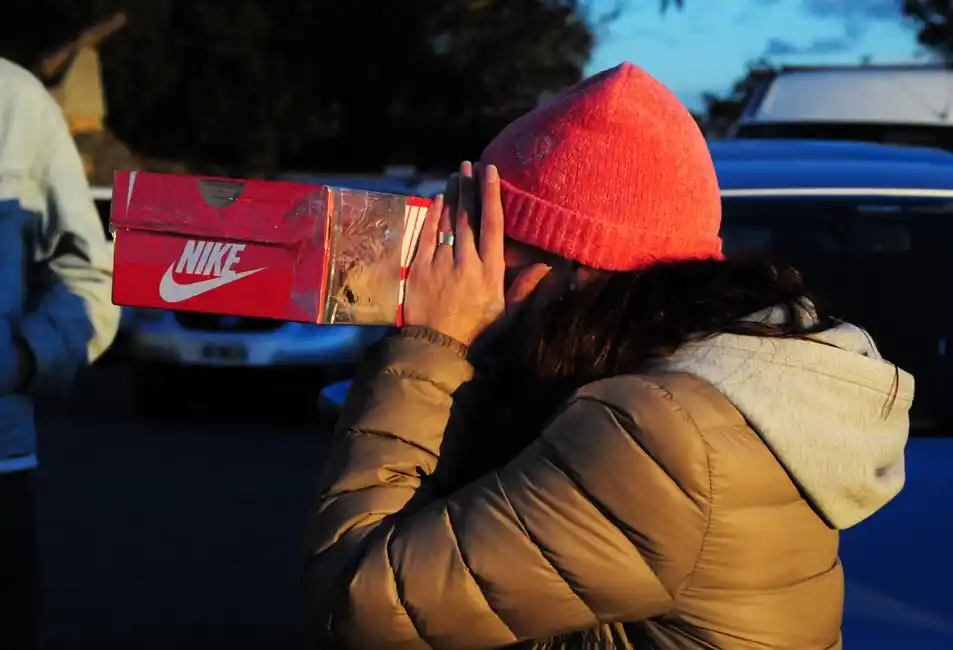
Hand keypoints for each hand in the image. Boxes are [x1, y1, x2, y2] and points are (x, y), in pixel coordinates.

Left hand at [403, 162, 548, 345]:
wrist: (435, 347)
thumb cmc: (476, 332)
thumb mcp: (506, 314)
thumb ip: (524, 288)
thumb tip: (546, 266)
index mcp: (490, 272)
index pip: (492, 225)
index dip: (492, 196)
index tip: (491, 172)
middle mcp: (466, 262)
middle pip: (468, 217)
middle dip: (470, 187)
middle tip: (470, 164)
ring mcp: (440, 263)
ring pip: (448, 221)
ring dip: (453, 194)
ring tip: (456, 174)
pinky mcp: (419, 268)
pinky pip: (426, 234)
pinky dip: (432, 214)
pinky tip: (438, 198)